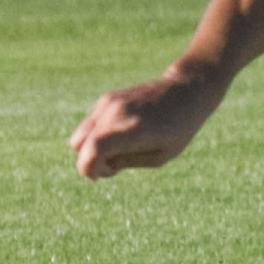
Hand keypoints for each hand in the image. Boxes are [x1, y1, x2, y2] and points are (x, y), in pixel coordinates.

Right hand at [70, 69, 225, 178]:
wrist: (186, 90)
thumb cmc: (179, 129)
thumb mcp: (159, 156)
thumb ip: (126, 162)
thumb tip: (97, 165)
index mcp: (132, 130)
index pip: (92, 151)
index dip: (89, 169)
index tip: (107, 174)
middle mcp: (115, 113)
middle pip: (78, 144)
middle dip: (89, 161)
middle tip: (115, 165)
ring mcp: (108, 103)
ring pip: (80, 135)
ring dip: (91, 149)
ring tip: (118, 151)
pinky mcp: (107, 98)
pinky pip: (90, 125)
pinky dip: (96, 136)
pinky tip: (121, 137)